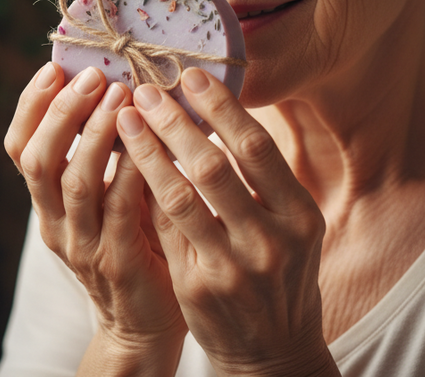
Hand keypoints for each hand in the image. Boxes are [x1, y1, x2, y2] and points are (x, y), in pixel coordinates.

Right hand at [4, 62, 187, 353]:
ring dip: (96, 135)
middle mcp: (55, 223)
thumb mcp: (110, 198)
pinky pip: (119, 212)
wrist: (144, 326)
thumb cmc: (135, 247)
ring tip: (119, 97)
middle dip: (61, 113)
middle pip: (38, 160)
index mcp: (47, 203)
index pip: (20, 148)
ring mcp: (83, 245)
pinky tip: (146, 146)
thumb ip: (110, 155)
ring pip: (75, 183)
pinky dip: (129, 173)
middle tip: (92, 77)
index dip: (31, 105)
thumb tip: (125, 85)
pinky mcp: (118, 263)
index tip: (54, 66)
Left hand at [117, 67, 337, 376]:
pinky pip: (164, 229)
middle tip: (145, 90)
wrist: (273, 351)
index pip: (256, 148)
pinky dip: (143, 192)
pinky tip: (124, 164)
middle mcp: (271, 241)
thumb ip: (265, 179)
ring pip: (180, 197)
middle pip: (214, 166)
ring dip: (148, 152)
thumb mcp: (293, 226)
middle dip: (175, 122)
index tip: (190, 75)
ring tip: (125, 120)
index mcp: (300, 215)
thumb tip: (218, 110)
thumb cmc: (280, 274)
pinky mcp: (198, 288)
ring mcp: (232, 268)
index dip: (221, 107)